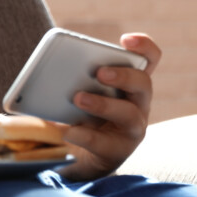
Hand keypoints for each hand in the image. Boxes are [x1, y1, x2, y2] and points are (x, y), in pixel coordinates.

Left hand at [56, 33, 161, 181]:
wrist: (78, 156)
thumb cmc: (79, 114)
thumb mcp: (78, 93)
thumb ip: (72, 80)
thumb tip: (46, 71)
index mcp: (130, 84)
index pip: (149, 60)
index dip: (144, 47)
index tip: (126, 40)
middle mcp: (138, 104)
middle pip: (143, 84)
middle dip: (124, 75)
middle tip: (99, 72)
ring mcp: (132, 129)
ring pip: (129, 114)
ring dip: (104, 104)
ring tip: (78, 98)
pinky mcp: (117, 151)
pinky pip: (104, 143)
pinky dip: (85, 135)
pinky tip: (68, 131)